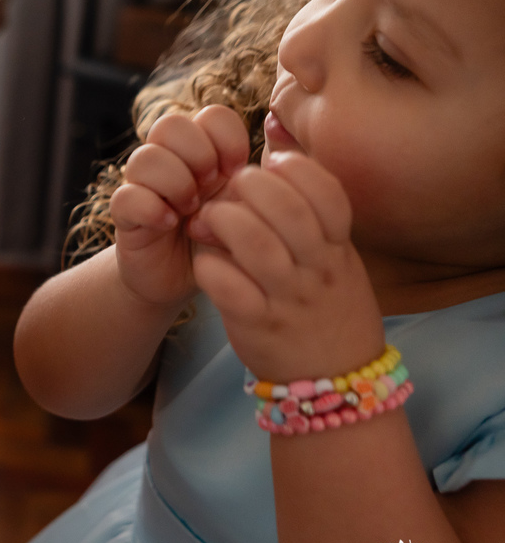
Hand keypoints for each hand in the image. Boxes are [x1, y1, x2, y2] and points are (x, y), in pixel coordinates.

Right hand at [111, 105, 248, 306]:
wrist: (184, 280)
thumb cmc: (223, 240)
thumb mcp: (248, 210)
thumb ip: (257, 183)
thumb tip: (273, 151)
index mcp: (202, 152)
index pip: (211, 115)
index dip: (227, 138)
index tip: (237, 172)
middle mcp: (168, 161)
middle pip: (170, 124)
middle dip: (198, 154)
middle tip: (210, 186)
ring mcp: (142, 185)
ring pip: (144, 157)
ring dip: (175, 182)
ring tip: (190, 210)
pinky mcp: (124, 215)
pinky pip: (126, 196)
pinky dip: (151, 208)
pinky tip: (169, 225)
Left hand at [187, 151, 383, 381]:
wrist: (335, 380)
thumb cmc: (326, 308)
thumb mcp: (334, 261)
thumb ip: (310, 220)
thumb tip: (271, 163)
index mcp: (338, 250)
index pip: (329, 194)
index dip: (297, 168)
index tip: (273, 162)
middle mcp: (317, 271)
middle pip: (289, 210)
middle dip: (253, 185)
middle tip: (232, 185)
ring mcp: (288, 298)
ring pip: (255, 242)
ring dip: (225, 219)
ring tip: (210, 218)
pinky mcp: (256, 325)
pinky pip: (227, 285)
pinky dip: (209, 265)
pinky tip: (205, 262)